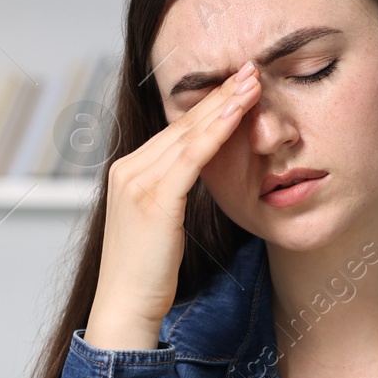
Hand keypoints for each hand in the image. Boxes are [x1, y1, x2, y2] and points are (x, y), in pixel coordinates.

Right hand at [83, 61, 261, 350]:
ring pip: (187, 135)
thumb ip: (174, 194)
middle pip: (181, 125)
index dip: (207, 107)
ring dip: (223, 106)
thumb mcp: (161, 225)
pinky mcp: (154, 198)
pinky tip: (238, 114)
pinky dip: (217, 132)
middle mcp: (128, 169)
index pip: (174, 132)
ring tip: (251, 82)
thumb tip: (200, 177)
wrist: (125, 307)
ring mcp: (137, 182)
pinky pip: (191, 157)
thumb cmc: (147, 274)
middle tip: (248, 69)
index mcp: (128, 172)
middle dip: (218, 96)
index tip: (235, 86)